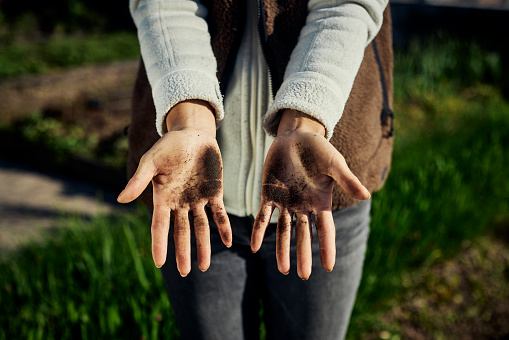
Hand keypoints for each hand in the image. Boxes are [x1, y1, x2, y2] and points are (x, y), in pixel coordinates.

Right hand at [118, 100, 231, 275]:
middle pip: (182, 231)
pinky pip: (219, 213)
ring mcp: (198, 199)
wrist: (192, 134)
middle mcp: (180, 203)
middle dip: (183, 251)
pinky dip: (223, 226)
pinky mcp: (215, 193)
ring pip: (201, 227)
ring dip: (203, 246)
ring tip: (204, 266)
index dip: (159, 244)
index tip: (159, 263)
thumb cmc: (168, 146)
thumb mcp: (151, 161)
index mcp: (163, 197)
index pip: (160, 225)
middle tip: (184, 273)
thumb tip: (120, 199)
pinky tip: (228, 241)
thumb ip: (139, 180)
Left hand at [251, 110, 369, 279]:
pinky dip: (259, 230)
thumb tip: (366, 195)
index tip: (328, 267)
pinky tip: (255, 247)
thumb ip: (347, 180)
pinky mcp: (268, 194)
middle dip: (303, 255)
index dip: (327, 247)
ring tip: (283, 270)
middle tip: (303, 276)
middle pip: (304, 235)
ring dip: (283, 249)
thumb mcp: (335, 163)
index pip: (325, 229)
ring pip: (284, 230)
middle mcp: (303, 206)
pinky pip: (263, 216)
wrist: (296, 136)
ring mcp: (285, 202)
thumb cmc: (319, 149)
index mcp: (320, 202)